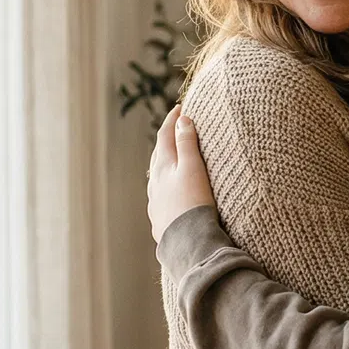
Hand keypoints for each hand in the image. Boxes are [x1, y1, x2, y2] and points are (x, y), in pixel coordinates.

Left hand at [147, 105, 217, 243]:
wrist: (188, 242)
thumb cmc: (194, 203)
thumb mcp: (193, 168)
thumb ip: (187, 144)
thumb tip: (182, 121)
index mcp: (163, 167)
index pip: (165, 136)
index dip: (172, 120)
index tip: (179, 107)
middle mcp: (154, 183)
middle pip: (158, 154)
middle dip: (166, 139)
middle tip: (175, 128)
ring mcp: (155, 202)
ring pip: (156, 176)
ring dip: (163, 163)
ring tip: (171, 158)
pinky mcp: (159, 218)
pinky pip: (160, 195)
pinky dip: (165, 185)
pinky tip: (169, 191)